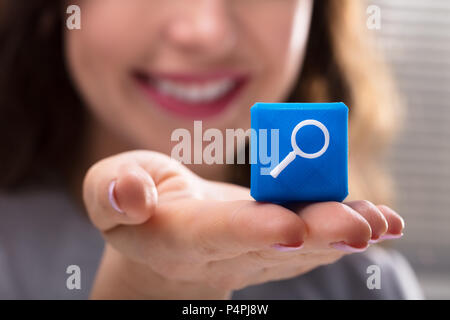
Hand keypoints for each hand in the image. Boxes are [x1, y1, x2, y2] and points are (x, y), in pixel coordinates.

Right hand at [83, 150, 404, 298]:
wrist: (164, 238)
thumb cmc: (136, 207)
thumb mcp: (105, 189)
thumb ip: (112, 191)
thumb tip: (133, 195)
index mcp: (177, 236)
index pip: (213, 235)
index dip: (248, 230)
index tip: (288, 225)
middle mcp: (221, 252)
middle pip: (271, 244)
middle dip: (316, 234)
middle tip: (359, 226)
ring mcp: (253, 251)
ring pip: (300, 246)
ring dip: (341, 234)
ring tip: (380, 222)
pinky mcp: (275, 242)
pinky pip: (312, 240)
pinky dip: (346, 230)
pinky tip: (381, 221)